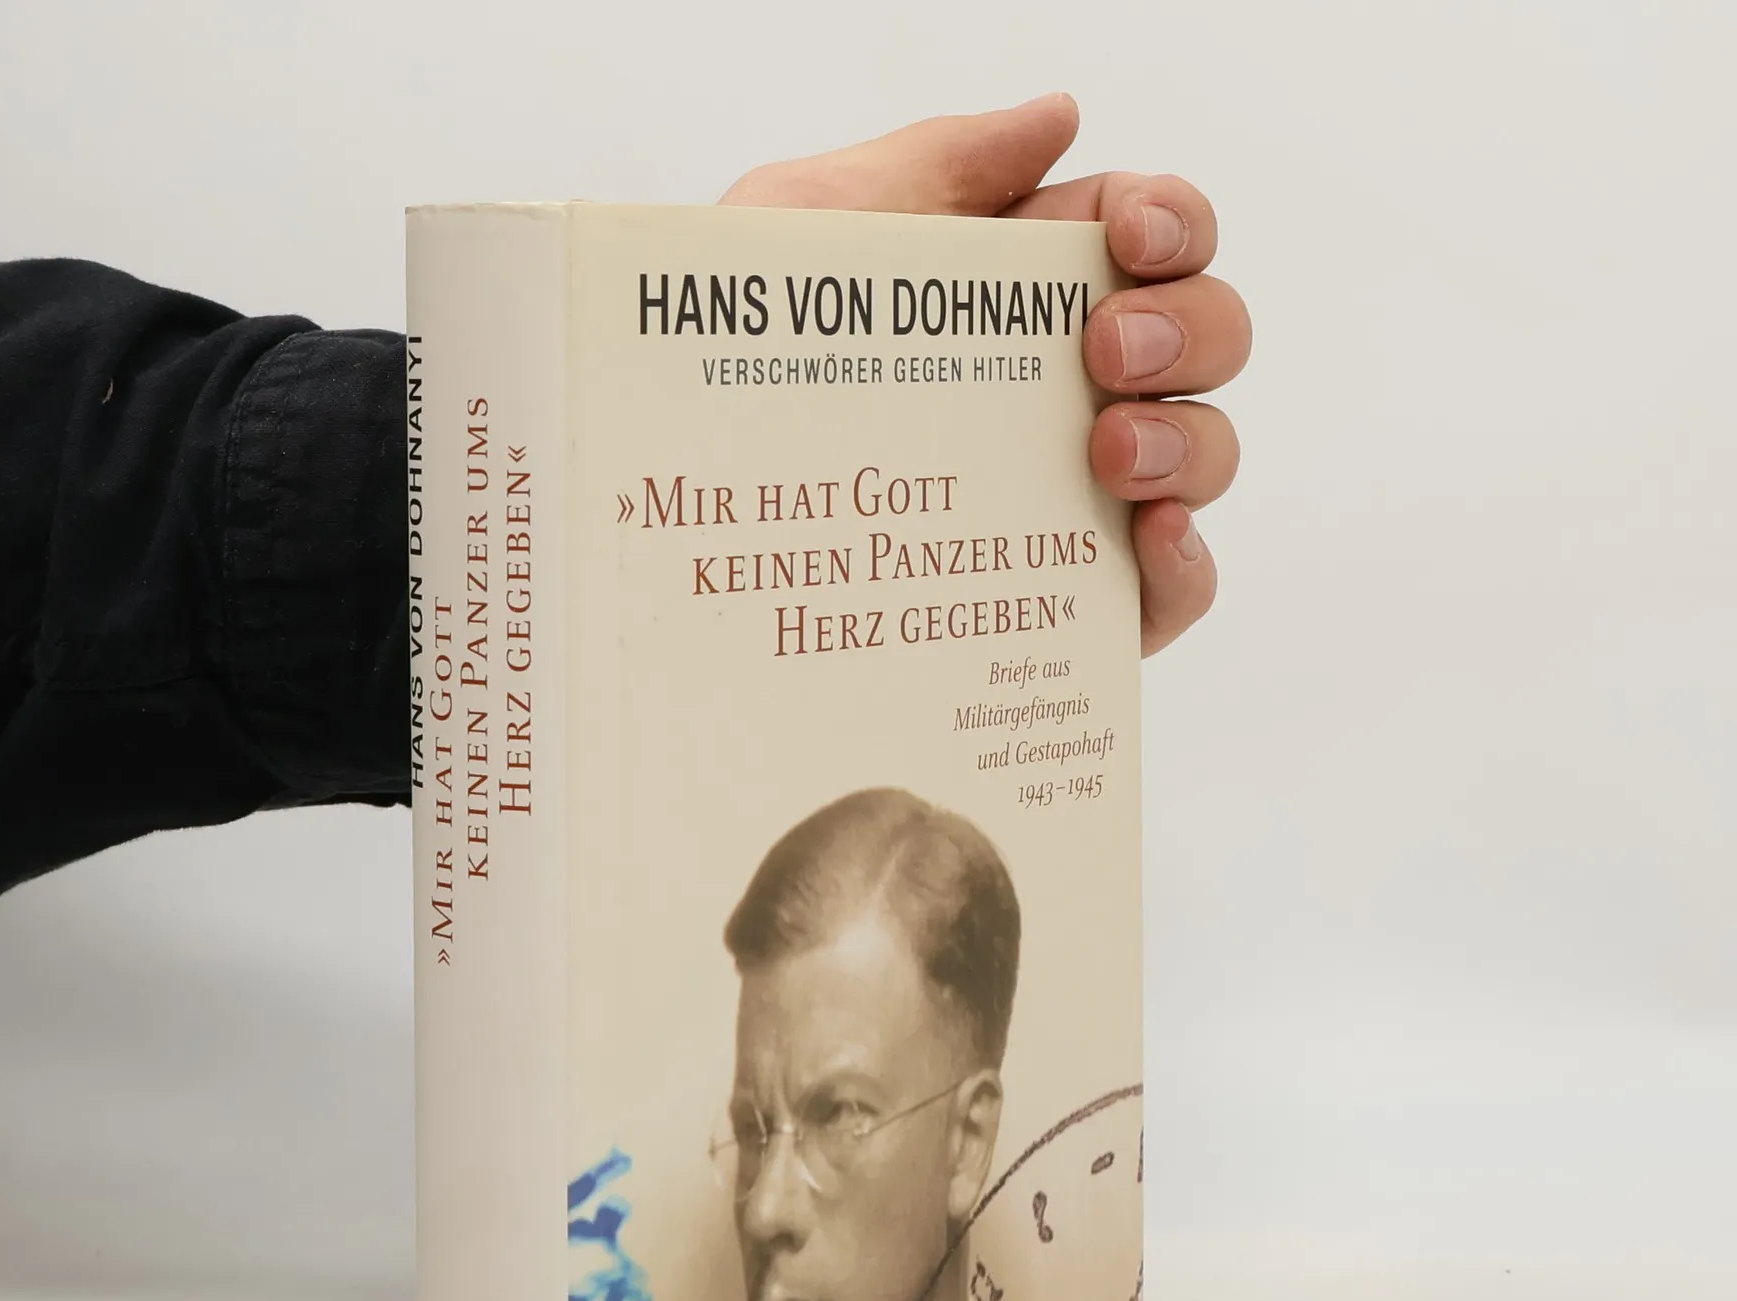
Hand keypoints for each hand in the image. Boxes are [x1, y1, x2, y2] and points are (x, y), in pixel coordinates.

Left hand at [722, 96, 1249, 657]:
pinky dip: (1188, 564)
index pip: (1151, 237)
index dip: (1172, 221)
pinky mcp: (1072, 609)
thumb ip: (938, 163)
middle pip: (1207, 339)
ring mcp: (1078, 503)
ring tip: (1107, 454)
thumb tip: (1062, 115)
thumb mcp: (806, 228)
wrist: (669, 509)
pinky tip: (1148, 536)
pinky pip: (1176, 590)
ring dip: (1187, 442)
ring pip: (1206, 454)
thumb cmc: (722, 366)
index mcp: (1019, 296)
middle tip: (1103, 351)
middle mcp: (1064, 394)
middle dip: (1189, 329)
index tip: (1127, 238)